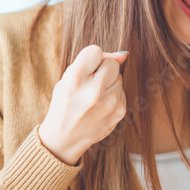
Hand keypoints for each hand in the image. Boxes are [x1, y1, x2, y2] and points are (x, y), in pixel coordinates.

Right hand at [38, 46, 128, 165]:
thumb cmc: (65, 103)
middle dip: (102, 69)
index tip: (85, 69)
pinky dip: (113, 94)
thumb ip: (91, 62)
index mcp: (74, 80)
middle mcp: (93, 92)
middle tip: (90, 82)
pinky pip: (122, 91)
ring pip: (119, 77)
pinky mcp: (119, 112)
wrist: (64, 138)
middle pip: (112, 63)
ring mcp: (109, 104)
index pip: (95, 51)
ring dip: (108, 82)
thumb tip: (124, 55)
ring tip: (94, 96)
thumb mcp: (67, 79)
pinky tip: (100, 105)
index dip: (91, 58)